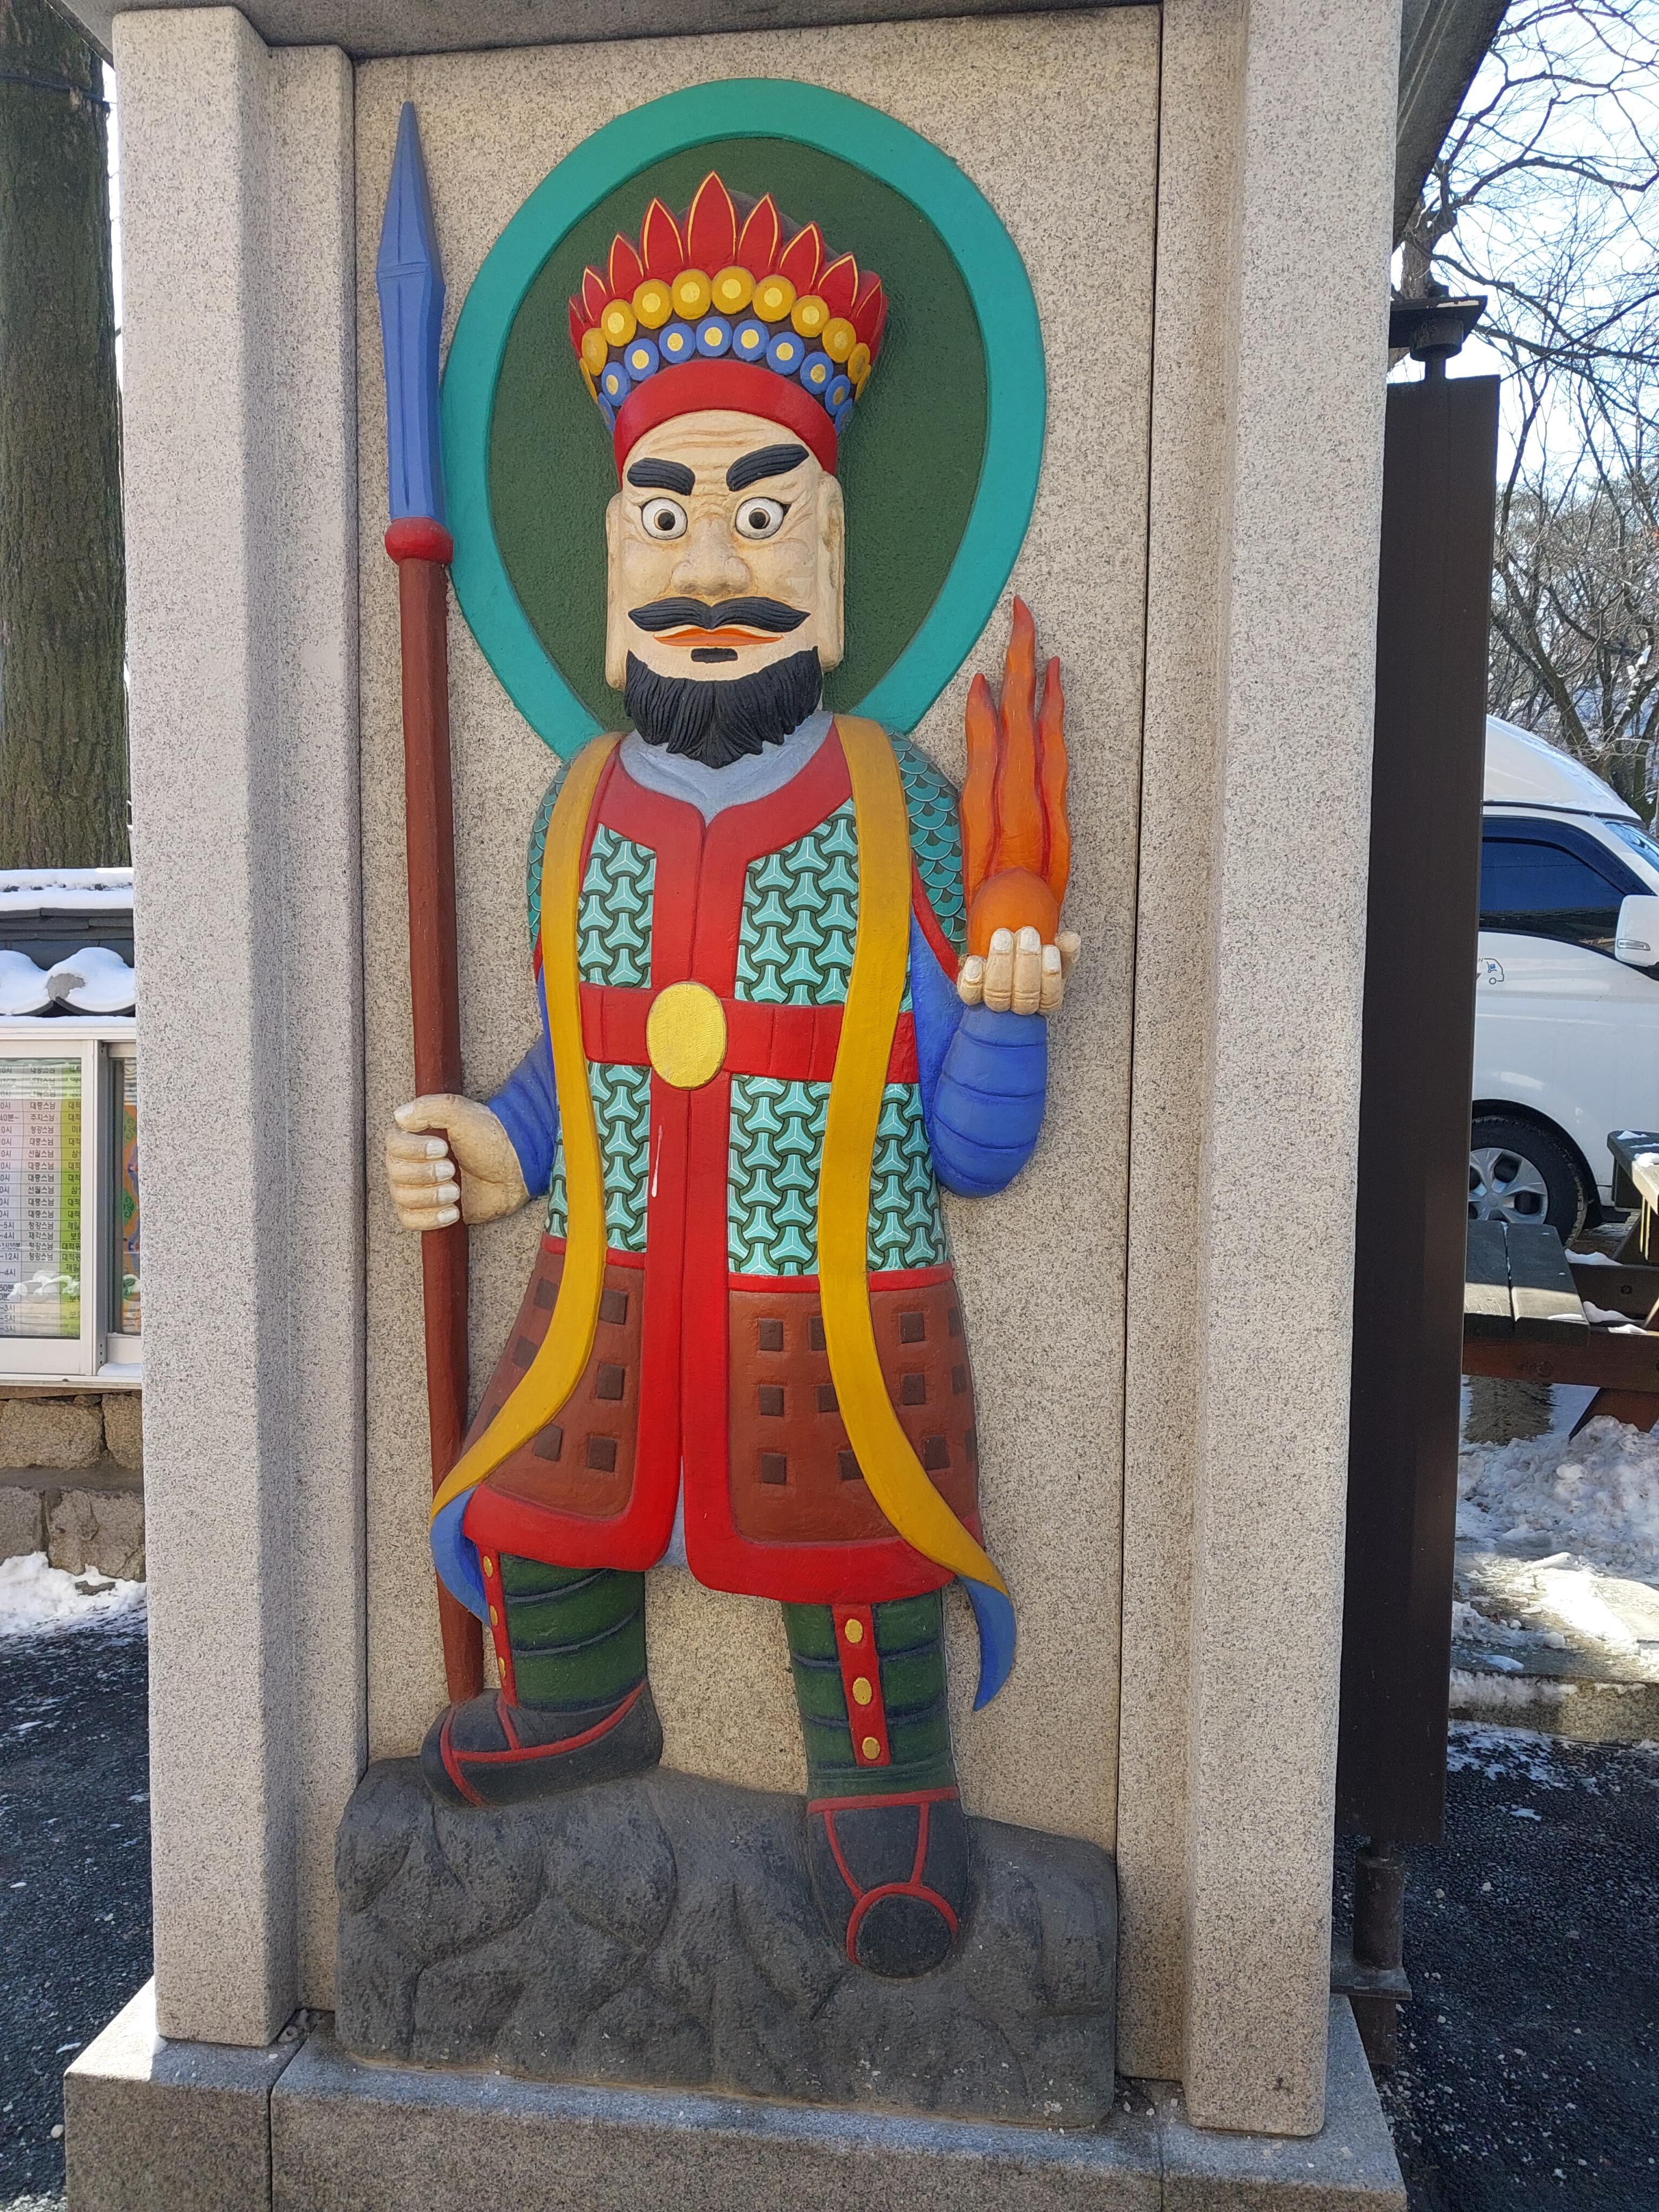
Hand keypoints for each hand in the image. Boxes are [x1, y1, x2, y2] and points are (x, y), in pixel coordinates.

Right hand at [385, 1094, 527, 1230]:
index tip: (442, 1148)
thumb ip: (430, 1108)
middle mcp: (414, 1161)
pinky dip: (430, 1218)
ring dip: (430, 1196)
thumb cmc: (491, 1137)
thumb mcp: (463, 1113)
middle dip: (424, 1174)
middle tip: (451, 1169)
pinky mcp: (432, 1209)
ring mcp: (422, 1187)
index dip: (414, 1150)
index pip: (394, 1145)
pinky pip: (412, 1220)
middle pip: (397, 1173)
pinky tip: (453, 1210)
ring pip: (403, 1198)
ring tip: (456, 1190)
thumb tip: (401, 1116)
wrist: (516, 1168)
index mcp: (417, 1136)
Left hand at [957, 926, 1080, 1014]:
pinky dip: (973, 978)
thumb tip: (1070, 940)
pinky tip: (976, 961)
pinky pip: (970, 994)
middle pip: (1024, 997)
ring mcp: (994, 1003)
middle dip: (1027, 962)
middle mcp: (1019, 1007)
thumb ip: (1065, 949)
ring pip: (998, 995)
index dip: (1050, 976)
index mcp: (1044, 1000)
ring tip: (1004, 935)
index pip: (1050, 998)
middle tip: (1027, 933)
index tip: (1050, 949)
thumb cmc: (1032, 959)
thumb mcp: (1054, 955)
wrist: (1003, 955)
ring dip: (1002, 963)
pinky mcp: (971, 996)